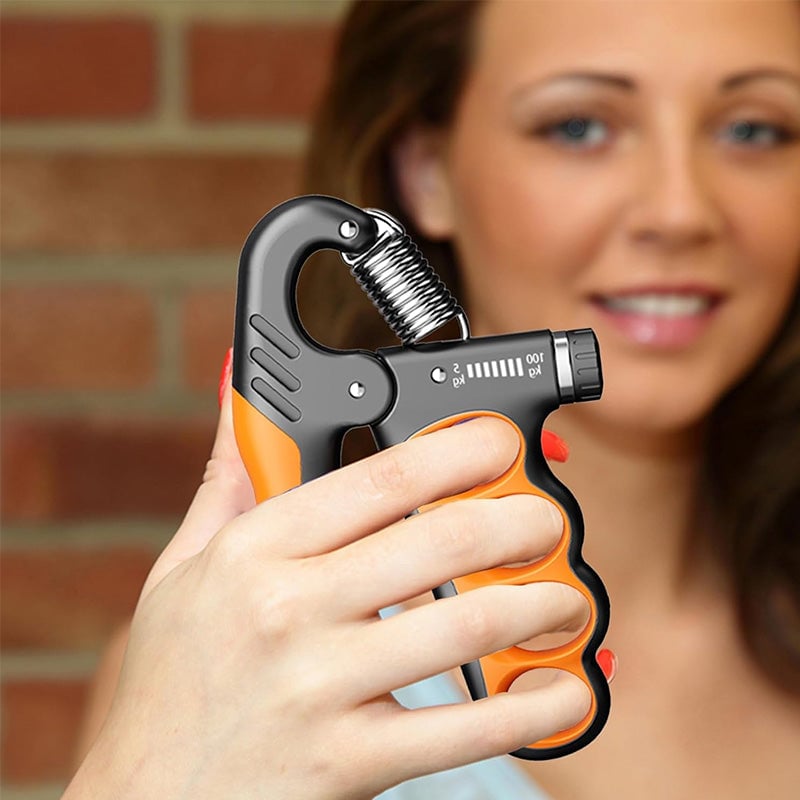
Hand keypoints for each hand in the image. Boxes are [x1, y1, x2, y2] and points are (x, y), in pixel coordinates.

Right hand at [65, 361, 589, 799]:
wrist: (149, 799)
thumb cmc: (175, 678)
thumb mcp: (183, 566)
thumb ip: (229, 475)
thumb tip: (237, 384)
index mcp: (256, 551)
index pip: (381, 478)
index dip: (459, 450)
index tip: (500, 442)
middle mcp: (289, 610)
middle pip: (441, 541)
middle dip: (520, 520)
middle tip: (546, 521)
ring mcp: (321, 688)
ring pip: (468, 627)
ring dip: (541, 604)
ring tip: (566, 598)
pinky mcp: (350, 762)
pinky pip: (464, 731)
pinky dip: (531, 707)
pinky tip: (563, 688)